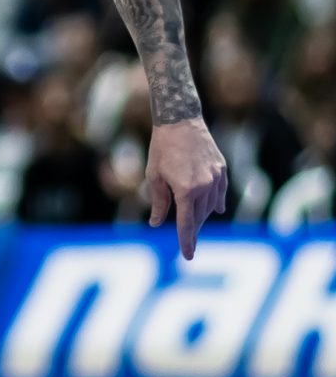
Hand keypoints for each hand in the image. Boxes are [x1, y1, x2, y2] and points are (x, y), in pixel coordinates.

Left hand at [146, 118, 227, 259]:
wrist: (180, 121)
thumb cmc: (162, 149)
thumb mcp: (154, 177)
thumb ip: (159, 202)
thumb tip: (157, 223)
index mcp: (186, 191)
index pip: (186, 224)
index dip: (186, 241)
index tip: (188, 256)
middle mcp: (205, 187)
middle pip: (199, 217)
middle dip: (193, 230)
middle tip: (188, 242)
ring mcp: (216, 178)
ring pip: (211, 206)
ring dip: (202, 216)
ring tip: (194, 224)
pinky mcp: (221, 169)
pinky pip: (220, 193)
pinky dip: (215, 202)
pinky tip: (214, 210)